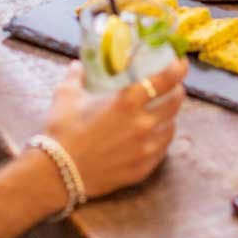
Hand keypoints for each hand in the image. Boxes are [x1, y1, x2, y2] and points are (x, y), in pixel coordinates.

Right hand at [43, 59, 186, 198]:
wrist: (55, 175)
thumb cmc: (61, 131)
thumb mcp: (66, 95)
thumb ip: (76, 76)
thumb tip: (78, 64)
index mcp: (127, 102)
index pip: (165, 80)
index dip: (178, 69)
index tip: (181, 62)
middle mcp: (141, 124)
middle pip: (175, 103)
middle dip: (177, 91)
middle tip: (173, 86)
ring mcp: (144, 149)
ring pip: (171, 127)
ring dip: (170, 116)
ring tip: (163, 112)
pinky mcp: (141, 169)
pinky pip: (162, 151)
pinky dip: (161, 140)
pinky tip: (155, 137)